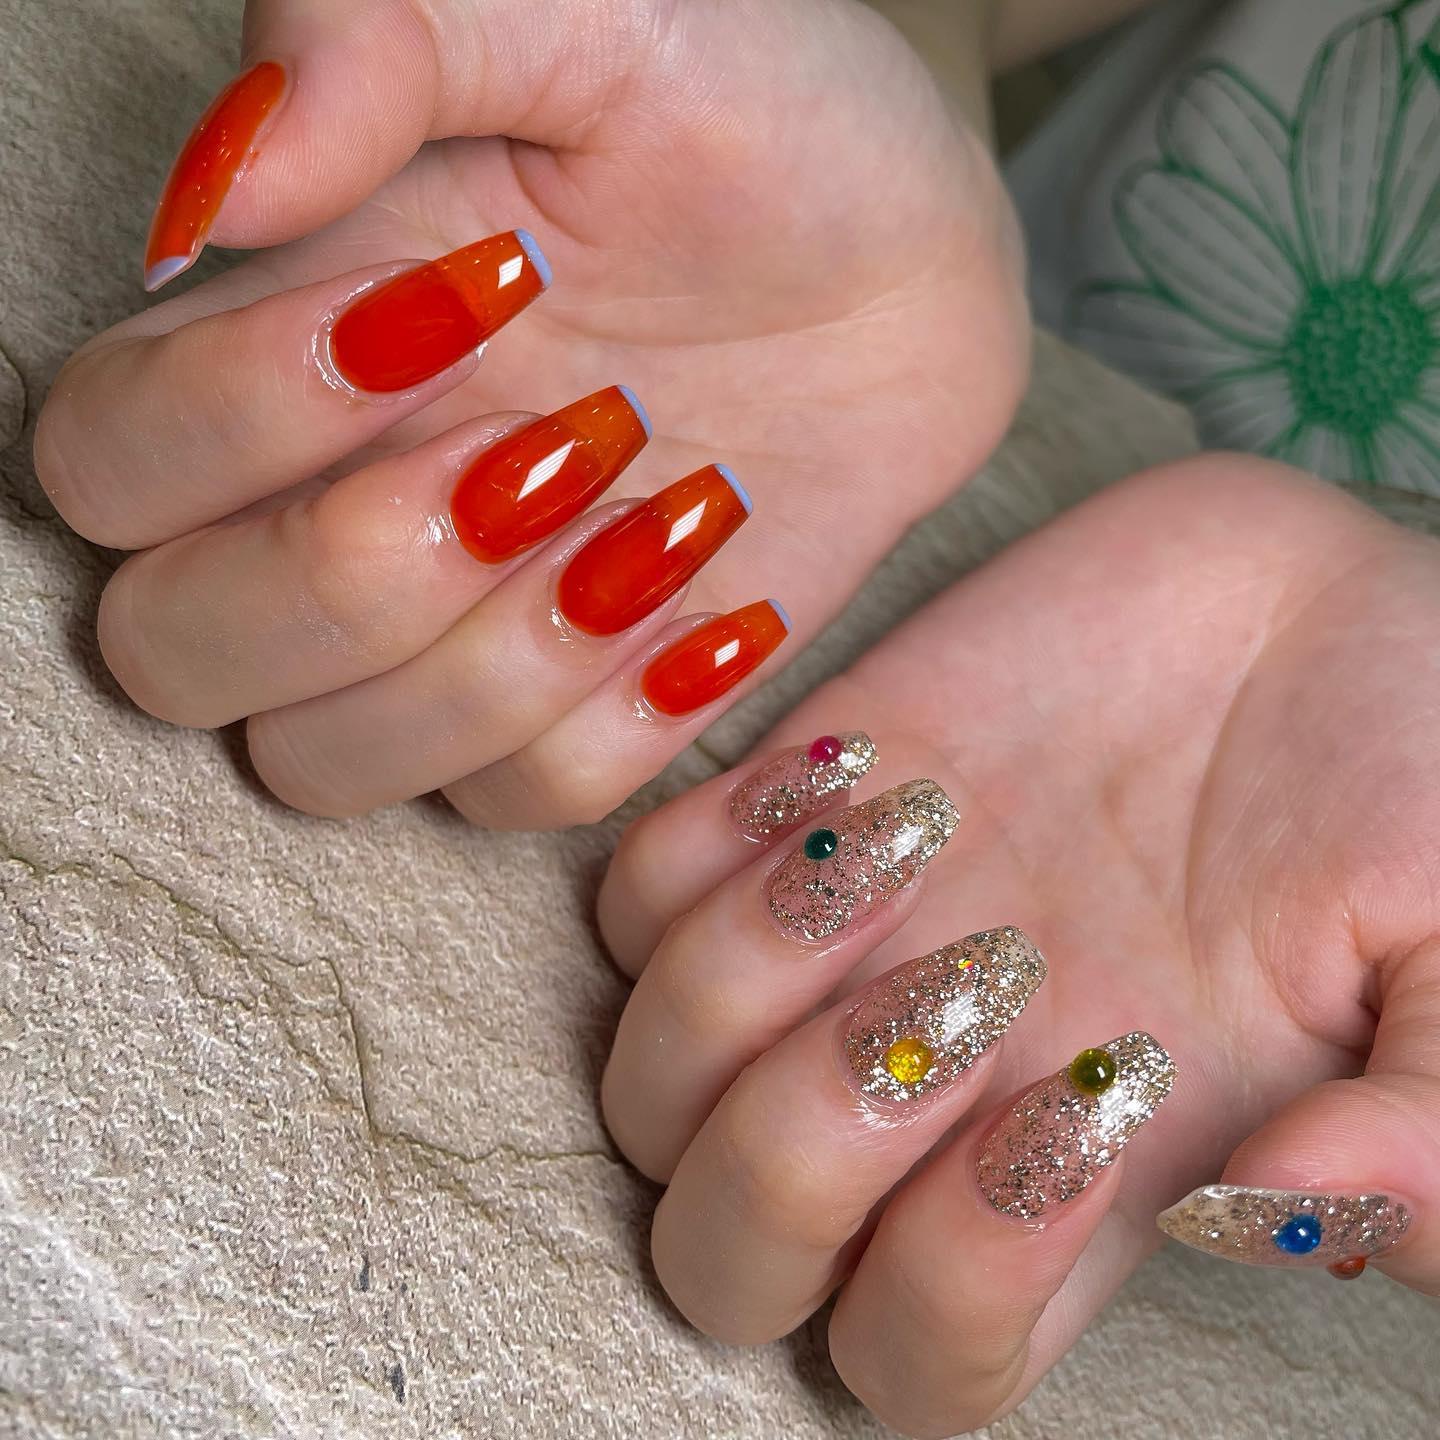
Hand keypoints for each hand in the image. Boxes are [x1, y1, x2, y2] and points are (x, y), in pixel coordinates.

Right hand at [33, 0, 1025, 826]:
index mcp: (286, 337)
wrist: (917, 257)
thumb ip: (379, 35)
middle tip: (563, 440)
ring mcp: (463, 627)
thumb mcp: (584, 13)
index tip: (469, 299)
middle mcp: (341, 504)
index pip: (105, 461)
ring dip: (504, 664)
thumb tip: (222, 191)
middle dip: (358, 576)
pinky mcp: (588, 700)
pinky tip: (725, 592)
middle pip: (173, 657)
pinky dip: (624, 723)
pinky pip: (529, 805)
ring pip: (334, 767)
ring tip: (668, 511)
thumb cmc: (755, 113)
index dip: (242, 420)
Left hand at [598, 455, 1439, 1436]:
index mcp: (1085, 1165)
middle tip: (963, 976)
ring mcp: (839, 950)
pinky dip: (700, 844)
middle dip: (795, 1148)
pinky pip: (632, 891)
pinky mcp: (785, 811)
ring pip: (649, 1079)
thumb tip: (1281, 1215)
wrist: (1299, 594)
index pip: (920, 1354)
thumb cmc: (1414, 764)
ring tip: (917, 835)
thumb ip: (1431, 1133)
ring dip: (741, 977)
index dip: (957, 1286)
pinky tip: (851, 768)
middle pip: (727, 1248)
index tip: (1085, 1093)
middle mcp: (932, 1084)